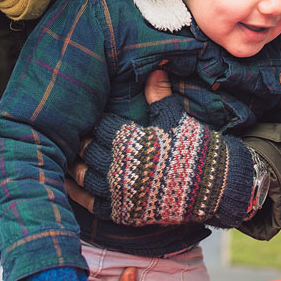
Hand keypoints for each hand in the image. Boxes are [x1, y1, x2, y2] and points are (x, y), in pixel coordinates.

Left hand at [80, 70, 253, 227]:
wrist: (214, 187)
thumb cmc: (195, 149)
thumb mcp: (176, 118)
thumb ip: (158, 95)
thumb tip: (154, 68)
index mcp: (131, 141)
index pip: (100, 126)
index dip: (94, 120)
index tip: (88, 115)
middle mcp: (121, 167)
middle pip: (87, 149)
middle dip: (80, 140)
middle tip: (74, 133)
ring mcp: (120, 193)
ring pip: (84, 176)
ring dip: (73, 165)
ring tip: (66, 156)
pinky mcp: (123, 212)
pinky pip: (92, 203)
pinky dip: (78, 193)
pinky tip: (70, 184)